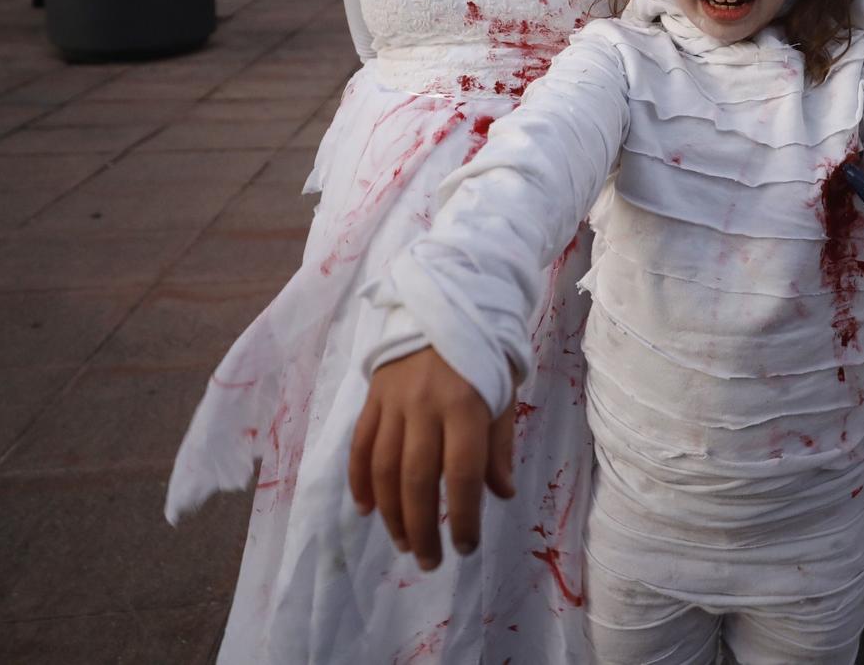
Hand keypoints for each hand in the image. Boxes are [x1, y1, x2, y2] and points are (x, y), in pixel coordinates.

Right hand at [348, 348, 516, 569]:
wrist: (445, 302)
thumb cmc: (483, 354)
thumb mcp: (504, 394)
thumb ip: (499, 446)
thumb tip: (500, 495)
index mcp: (466, 404)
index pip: (462, 473)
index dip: (463, 516)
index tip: (465, 547)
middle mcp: (426, 405)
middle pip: (417, 479)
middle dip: (422, 528)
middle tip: (428, 561)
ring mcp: (394, 401)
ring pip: (384, 468)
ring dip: (391, 513)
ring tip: (403, 543)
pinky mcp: (372, 396)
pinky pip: (360, 445)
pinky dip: (359, 481)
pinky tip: (366, 509)